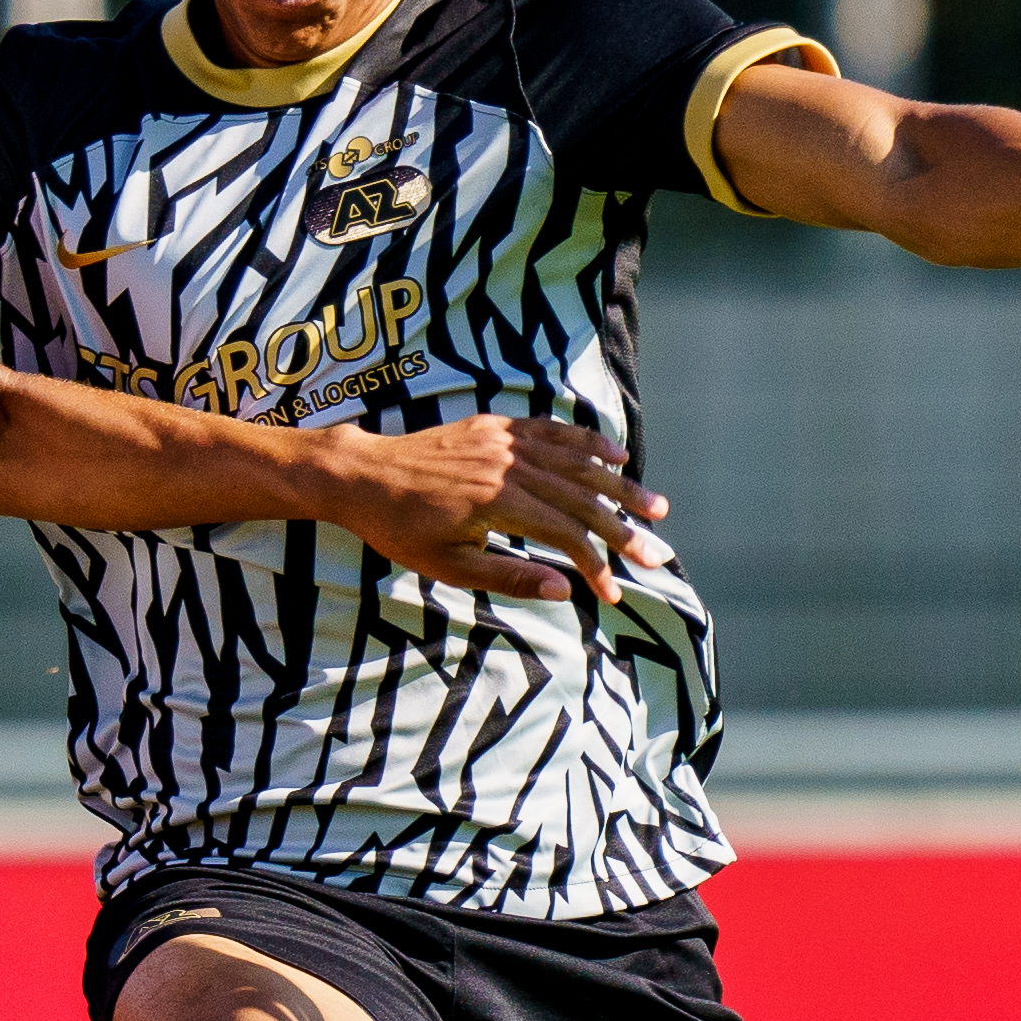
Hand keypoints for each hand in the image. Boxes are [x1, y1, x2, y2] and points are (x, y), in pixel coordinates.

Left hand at [322, 414, 671, 605]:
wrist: (361, 475)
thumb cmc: (399, 529)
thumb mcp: (448, 566)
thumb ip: (509, 576)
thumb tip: (565, 589)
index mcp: (498, 503)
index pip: (566, 535)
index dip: (596, 565)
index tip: (614, 593)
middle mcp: (509, 465)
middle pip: (583, 498)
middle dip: (624, 529)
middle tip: (658, 554)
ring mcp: (504, 441)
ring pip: (577, 462)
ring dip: (620, 486)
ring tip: (655, 507)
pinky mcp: (496, 427)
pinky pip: (552, 431)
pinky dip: (588, 442)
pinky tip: (618, 455)